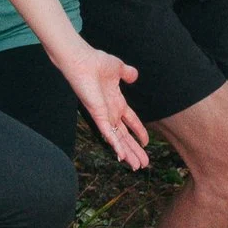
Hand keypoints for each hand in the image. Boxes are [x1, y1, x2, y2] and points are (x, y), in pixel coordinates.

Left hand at [55, 41, 150, 168]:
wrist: (81, 61)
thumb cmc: (96, 62)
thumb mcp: (118, 68)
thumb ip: (128, 73)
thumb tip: (135, 76)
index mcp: (116, 101)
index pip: (130, 120)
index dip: (139, 131)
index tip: (146, 142)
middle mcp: (110, 111)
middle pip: (125, 135)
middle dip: (135, 150)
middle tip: (144, 164)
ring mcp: (104, 115)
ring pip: (119, 140)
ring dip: (128, 154)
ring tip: (137, 167)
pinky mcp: (98, 116)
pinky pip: (109, 134)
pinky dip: (116, 146)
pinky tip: (122, 157)